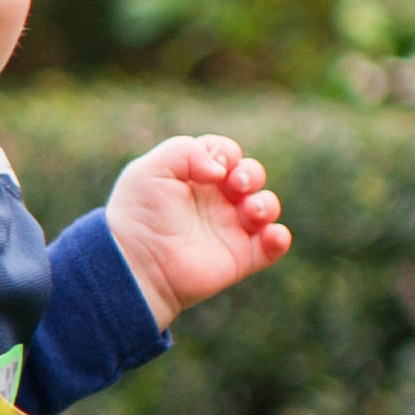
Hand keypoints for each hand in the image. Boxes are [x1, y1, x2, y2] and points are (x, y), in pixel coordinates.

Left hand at [105, 134, 292, 323]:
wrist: (135, 263)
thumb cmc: (138, 214)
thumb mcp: (150, 169)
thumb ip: (186, 151)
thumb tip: (221, 170)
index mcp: (194, 176)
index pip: (225, 153)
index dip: (227, 152)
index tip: (213, 166)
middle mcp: (214, 200)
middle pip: (251, 175)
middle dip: (251, 173)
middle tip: (235, 184)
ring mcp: (229, 228)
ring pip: (266, 207)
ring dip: (266, 203)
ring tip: (250, 211)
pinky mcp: (240, 257)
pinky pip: (273, 246)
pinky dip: (279, 238)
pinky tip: (269, 235)